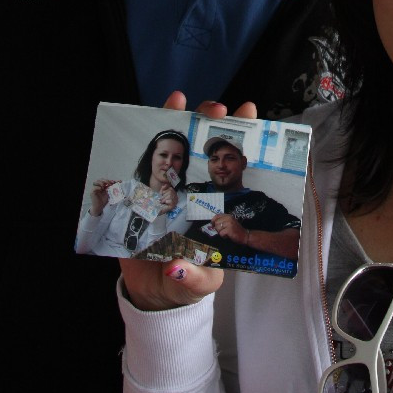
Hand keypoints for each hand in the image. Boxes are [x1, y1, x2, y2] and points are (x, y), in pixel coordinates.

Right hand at [89, 178, 115, 216]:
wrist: (100, 207)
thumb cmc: (104, 200)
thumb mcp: (110, 194)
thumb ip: (114, 188)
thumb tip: (120, 182)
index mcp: (102, 186)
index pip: (105, 180)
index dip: (110, 180)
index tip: (114, 182)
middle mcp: (98, 186)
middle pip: (100, 179)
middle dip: (106, 181)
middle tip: (110, 184)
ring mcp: (94, 189)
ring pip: (96, 182)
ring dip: (101, 183)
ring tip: (105, 186)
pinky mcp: (92, 193)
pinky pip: (94, 188)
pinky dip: (98, 188)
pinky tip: (101, 189)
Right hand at [120, 91, 257, 310]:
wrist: (153, 292)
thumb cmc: (186, 281)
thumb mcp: (198, 282)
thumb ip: (193, 276)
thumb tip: (178, 265)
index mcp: (219, 205)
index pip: (235, 164)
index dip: (243, 137)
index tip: (248, 112)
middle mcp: (198, 191)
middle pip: (208, 147)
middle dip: (213, 122)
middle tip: (214, 110)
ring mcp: (172, 189)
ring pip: (179, 146)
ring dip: (180, 119)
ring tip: (179, 101)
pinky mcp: (145, 193)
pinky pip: (148, 160)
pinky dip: (149, 140)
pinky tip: (147, 119)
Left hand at [211, 213, 247, 243]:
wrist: (245, 235)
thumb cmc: (236, 230)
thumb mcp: (229, 223)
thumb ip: (222, 221)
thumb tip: (212, 224)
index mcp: (228, 215)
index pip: (217, 215)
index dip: (213, 220)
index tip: (212, 224)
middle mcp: (228, 218)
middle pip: (216, 222)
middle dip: (217, 228)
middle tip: (223, 231)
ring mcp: (229, 223)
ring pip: (218, 228)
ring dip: (220, 232)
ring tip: (226, 233)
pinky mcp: (229, 229)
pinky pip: (221, 233)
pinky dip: (223, 236)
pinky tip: (228, 235)